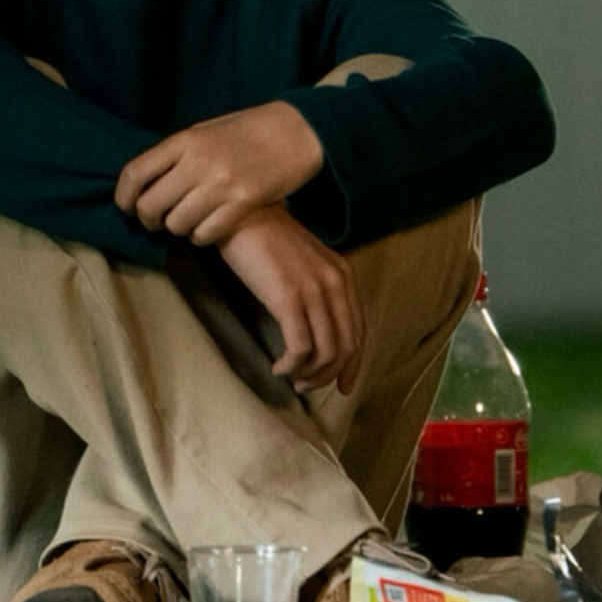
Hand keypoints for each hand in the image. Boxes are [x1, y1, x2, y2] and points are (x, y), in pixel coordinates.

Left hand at [115, 101, 323, 243]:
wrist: (299, 130)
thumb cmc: (251, 130)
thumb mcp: (209, 131)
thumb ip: (179, 154)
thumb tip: (147, 183)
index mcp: (187, 140)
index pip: (135, 173)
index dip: (123, 197)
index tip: (127, 207)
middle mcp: (199, 162)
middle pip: (151, 205)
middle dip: (149, 219)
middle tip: (158, 221)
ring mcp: (222, 184)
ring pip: (177, 225)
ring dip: (179, 228)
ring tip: (190, 220)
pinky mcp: (243, 203)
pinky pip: (205, 234)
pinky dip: (201, 236)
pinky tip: (208, 227)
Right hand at [217, 203, 364, 394]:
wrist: (243, 216)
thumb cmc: (268, 242)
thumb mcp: (305, 266)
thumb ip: (318, 292)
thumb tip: (317, 335)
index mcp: (343, 275)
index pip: (358, 331)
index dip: (351, 364)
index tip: (340, 385)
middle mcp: (335, 283)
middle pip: (346, 346)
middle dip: (328, 375)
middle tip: (305, 386)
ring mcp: (314, 290)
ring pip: (325, 351)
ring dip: (308, 374)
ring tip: (290, 377)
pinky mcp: (288, 297)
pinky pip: (300, 346)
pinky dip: (291, 365)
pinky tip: (278, 367)